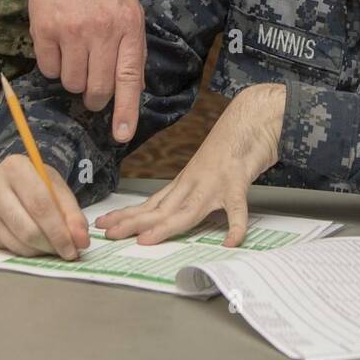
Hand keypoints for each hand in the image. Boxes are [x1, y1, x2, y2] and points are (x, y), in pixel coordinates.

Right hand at [0, 0, 145, 140]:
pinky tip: (58, 41)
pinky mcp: (45, 30)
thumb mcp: (129, 8)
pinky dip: (52, 64)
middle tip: (91, 89)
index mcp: (129, 25)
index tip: (121, 136)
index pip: (129, 77)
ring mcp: (72, 30)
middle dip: (94, 97)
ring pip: (70, 83)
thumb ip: (133, 48)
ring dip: (72, 77)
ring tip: (75, 51)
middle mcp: (102, 28)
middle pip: (96, 89)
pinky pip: (47, 70)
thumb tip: (135, 88)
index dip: (126, 110)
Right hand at [0, 155, 90, 260]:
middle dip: (53, 244)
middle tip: (68, 251)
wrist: (8, 181)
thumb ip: (71, 212)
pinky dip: (29, 252)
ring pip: (19, 242)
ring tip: (55, 246)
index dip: (60, 230)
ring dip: (42, 250)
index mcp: (15, 168)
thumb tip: (81, 240)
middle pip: (28, 228)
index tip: (77, 246)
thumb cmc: (35, 182)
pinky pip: (11, 249)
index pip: (41, 204)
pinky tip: (39, 245)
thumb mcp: (56, 186)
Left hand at [93, 83, 286, 247]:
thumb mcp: (207, 171)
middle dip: (133, 222)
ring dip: (165, 226)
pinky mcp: (237, 181)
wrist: (253, 117)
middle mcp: (195, 183)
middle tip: (108, 233)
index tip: (106, 223)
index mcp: (186, 181)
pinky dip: (235, 226)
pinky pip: (237, 208)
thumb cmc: (232, 145)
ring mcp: (215, 182)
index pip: (152, 202)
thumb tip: (176, 211)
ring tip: (146, 240)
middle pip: (161, 208)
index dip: (128, 214)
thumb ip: (193, 192)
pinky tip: (231, 241)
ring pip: (187, 209)